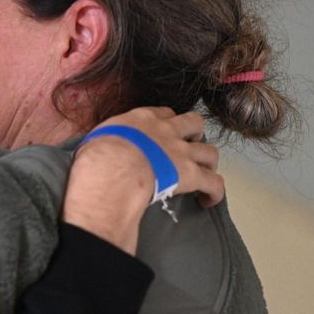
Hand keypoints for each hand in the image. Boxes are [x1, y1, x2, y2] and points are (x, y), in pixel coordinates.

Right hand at [63, 108, 223, 252]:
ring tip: (201, 175)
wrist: (114, 167)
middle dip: (195, 135)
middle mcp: (168, 131)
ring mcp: (182, 152)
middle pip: (194, 124)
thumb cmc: (99, 153)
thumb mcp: (98, 136)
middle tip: (187, 149)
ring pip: (210, 152)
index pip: (164, 113)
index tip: (163, 134)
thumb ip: (108, 137)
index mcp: (143, 119)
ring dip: (208, 163)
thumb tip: (101, 146)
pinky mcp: (191, 174)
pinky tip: (208, 200)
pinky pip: (214, 182)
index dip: (168, 123)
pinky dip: (214, 191)